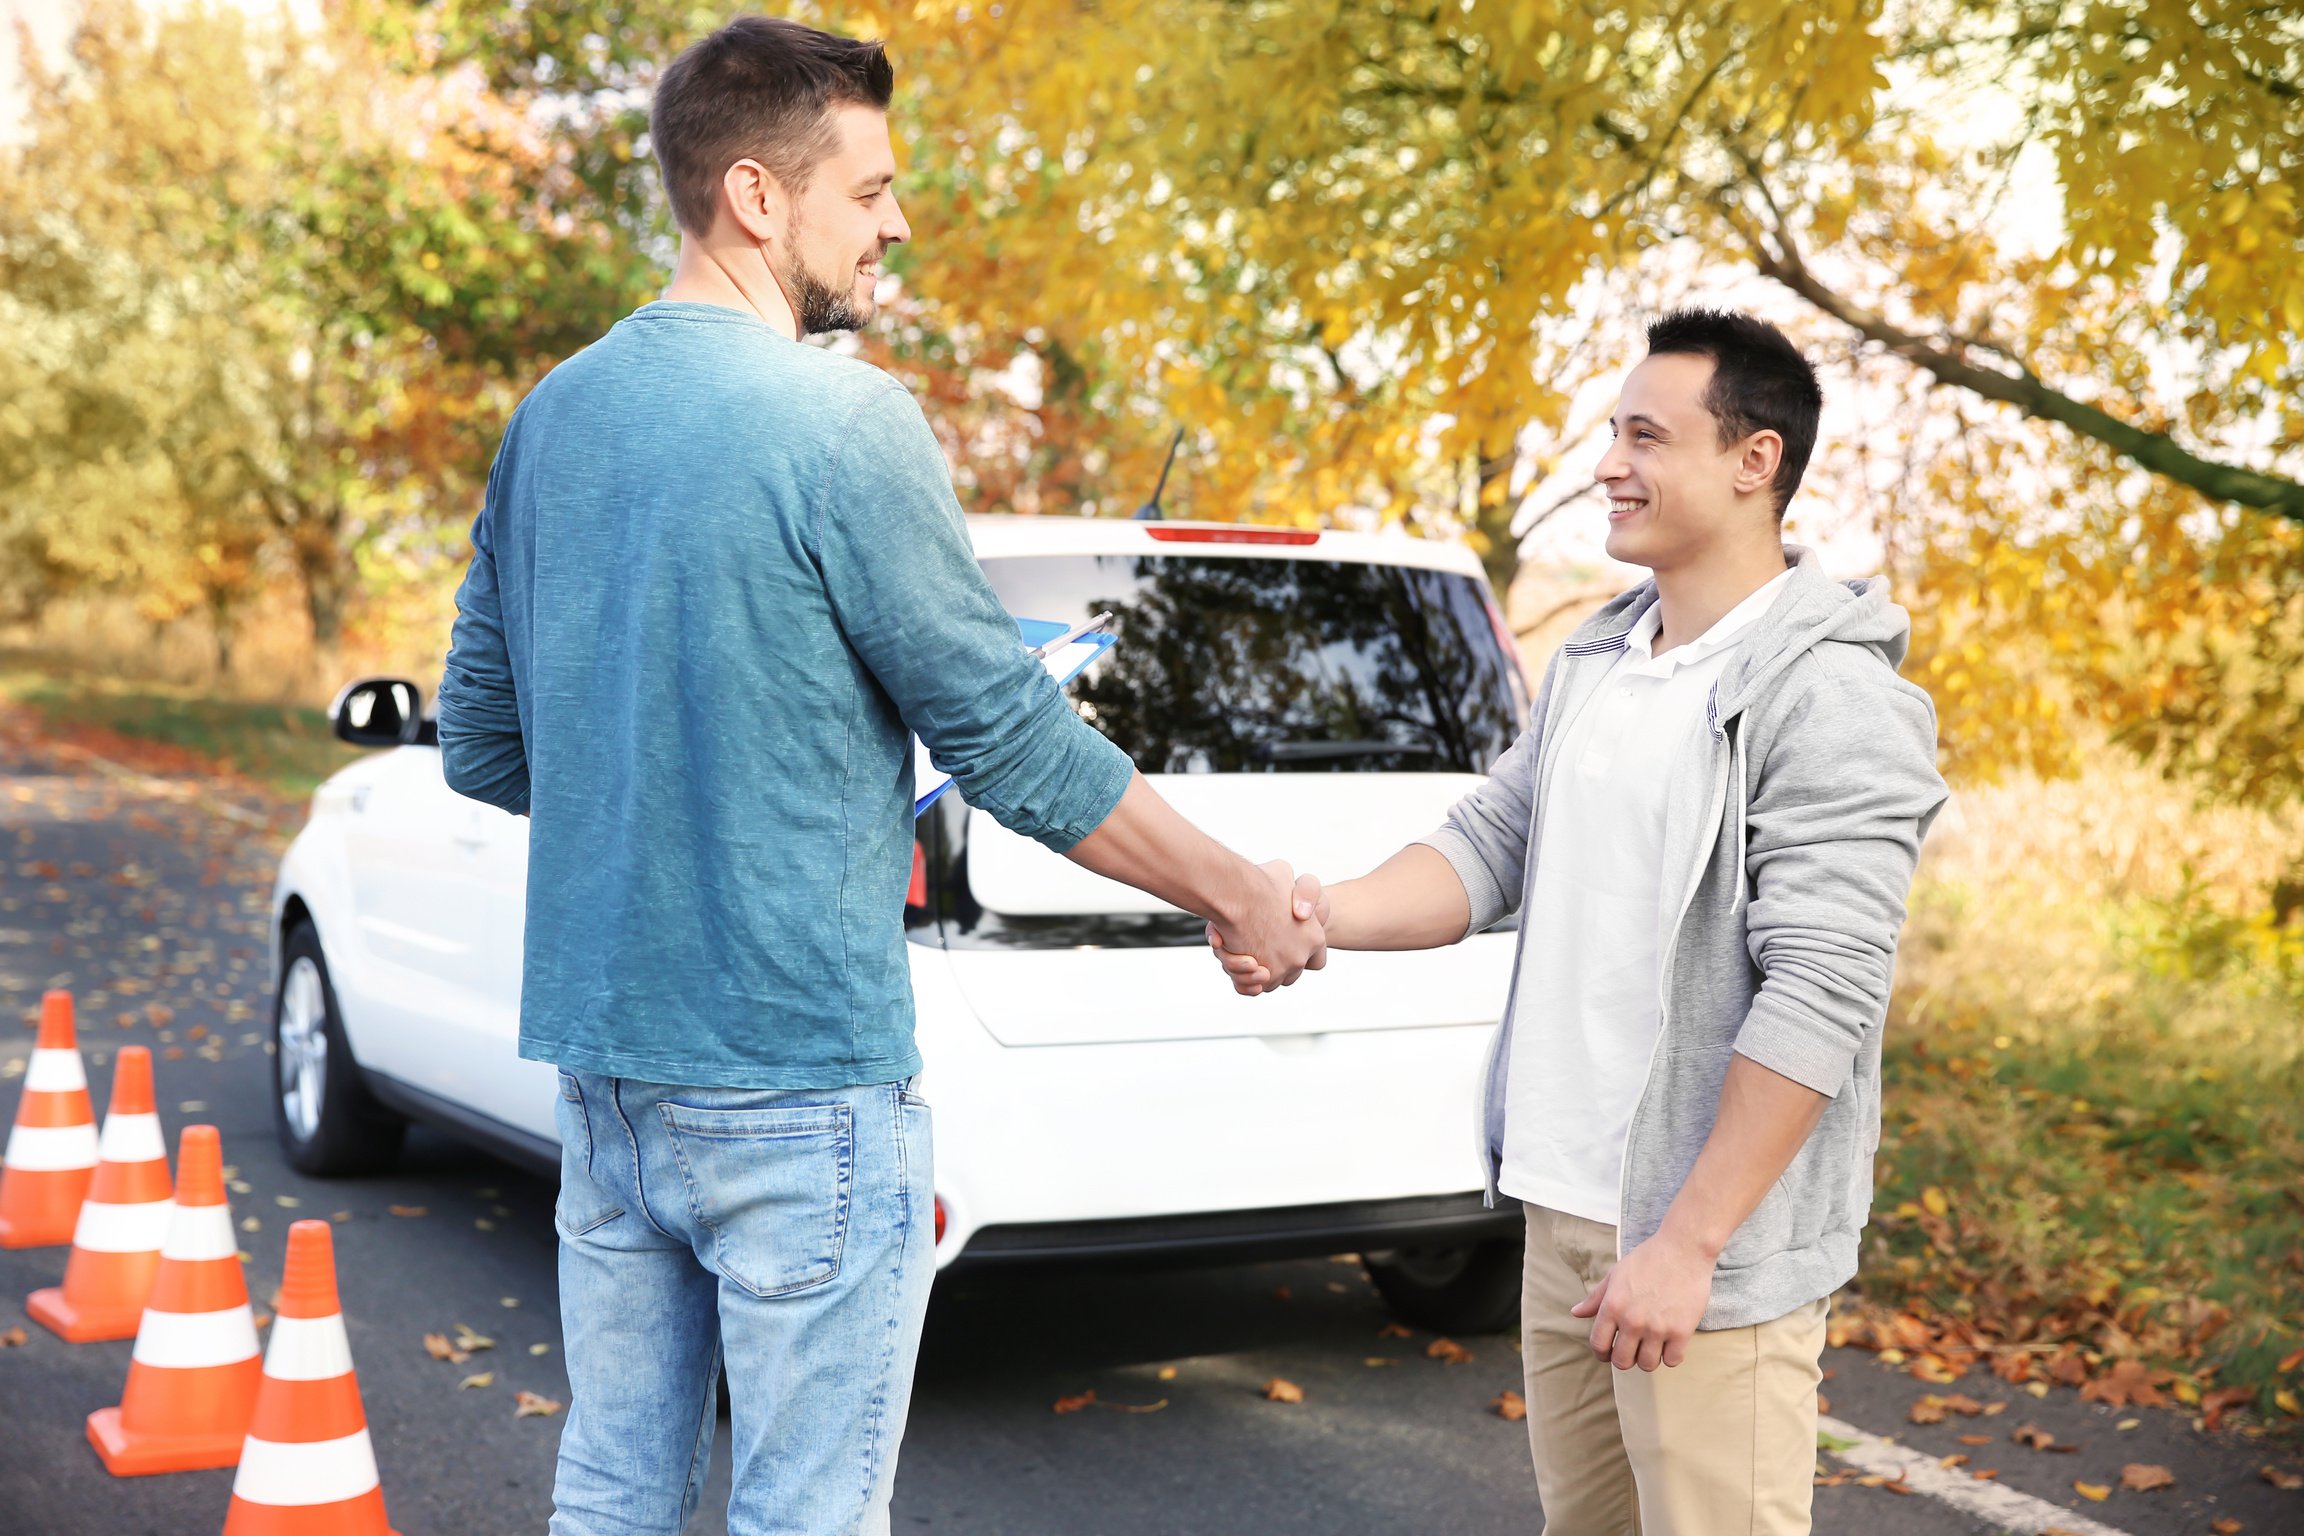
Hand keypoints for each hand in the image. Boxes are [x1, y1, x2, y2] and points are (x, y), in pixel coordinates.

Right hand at [1206, 864, 1327, 996]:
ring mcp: (1280, 969)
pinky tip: (1232, 957)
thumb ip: (1296, 890)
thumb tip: (1298, 909)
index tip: (1286, 944)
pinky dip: (1240, 978)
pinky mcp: (1257, 976)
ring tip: (1239, 948)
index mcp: (1315, 937)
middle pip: (1289, 973)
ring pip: (1265, 980)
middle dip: (1273, 962)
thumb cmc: (1261, 882)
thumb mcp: (1286, 874)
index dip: (1302, 954)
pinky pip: (1247, 986)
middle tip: (1255, 944)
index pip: (1316, 961)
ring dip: (1250, 969)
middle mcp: (1300, 957)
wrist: (1239, 893)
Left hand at [1569, 1228, 1714, 1370]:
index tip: (1608, 1353)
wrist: (1683, 1249)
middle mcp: (1632, 1320)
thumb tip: (1576, 1312)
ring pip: (1647, 1365)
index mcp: (1613, 1306)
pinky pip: (1672, 1361)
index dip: (1601, 1353)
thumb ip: (1596, 1298)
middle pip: (1622, 1361)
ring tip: (1651, 1346)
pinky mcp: (1682, 1331)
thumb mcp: (1616, 1274)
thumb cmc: (1648, 1259)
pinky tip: (1669, 1343)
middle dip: (1624, 1359)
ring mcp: (1657, 1328)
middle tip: (1631, 1350)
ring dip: (1647, 1358)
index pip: (1598, 1345)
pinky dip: (1670, 1356)